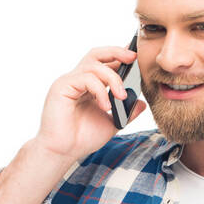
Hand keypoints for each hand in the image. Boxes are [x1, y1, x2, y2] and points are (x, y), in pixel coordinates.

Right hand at [36, 45, 148, 161]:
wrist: (63, 152)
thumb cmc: (82, 139)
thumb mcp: (112, 123)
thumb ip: (126, 112)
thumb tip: (142, 102)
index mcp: (88, 86)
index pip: (104, 63)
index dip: (119, 57)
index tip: (136, 58)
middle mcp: (77, 80)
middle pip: (96, 55)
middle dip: (116, 51)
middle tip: (133, 58)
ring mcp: (68, 82)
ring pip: (94, 66)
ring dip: (112, 79)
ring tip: (121, 97)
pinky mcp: (62, 87)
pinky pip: (86, 79)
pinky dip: (100, 90)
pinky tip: (106, 106)